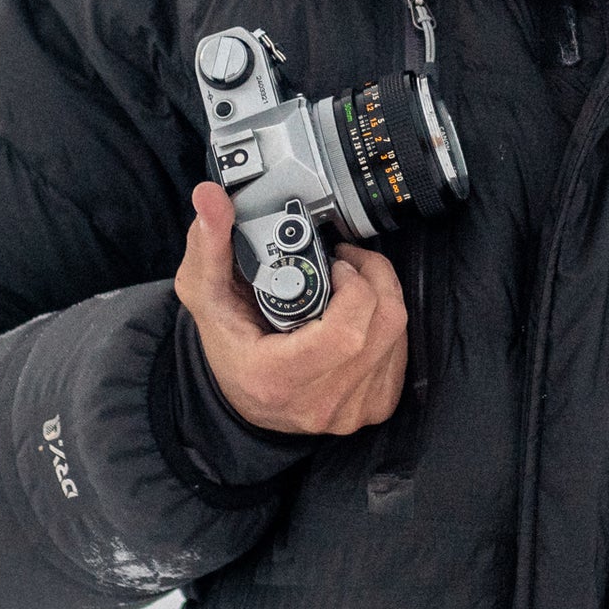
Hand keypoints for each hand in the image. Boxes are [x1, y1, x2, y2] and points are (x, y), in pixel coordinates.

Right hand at [172, 182, 407, 435]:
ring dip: (383, 295)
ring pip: (397, 335)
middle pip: (382, 327)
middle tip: (347, 261)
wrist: (246, 397)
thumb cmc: (229, 343)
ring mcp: (350, 412)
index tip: (335, 264)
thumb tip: (210, 196)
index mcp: (276, 378)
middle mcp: (318, 403)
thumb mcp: (207, 293)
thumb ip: (209, 244)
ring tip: (354, 280)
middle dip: (374, 278)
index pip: (345, 334)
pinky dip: (387, 324)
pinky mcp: (373, 409)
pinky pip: (401, 353)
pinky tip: (361, 315)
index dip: (353, 288)